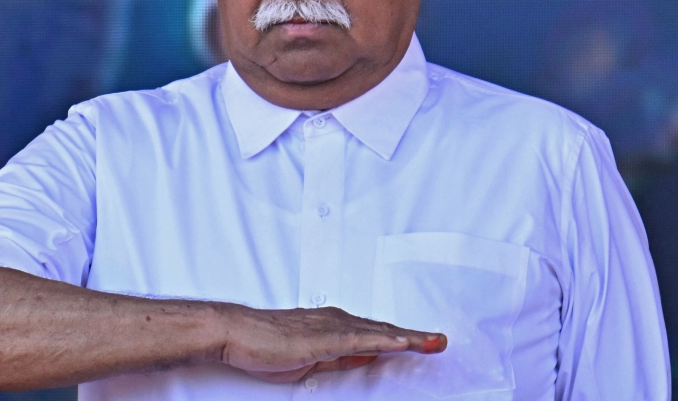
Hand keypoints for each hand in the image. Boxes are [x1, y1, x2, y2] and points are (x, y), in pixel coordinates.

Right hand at [217, 304, 445, 382]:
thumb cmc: (264, 343)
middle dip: (414, 336)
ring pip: (378, 332)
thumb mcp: (310, 355)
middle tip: (440, 340)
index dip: (402, 337)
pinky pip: (360, 340)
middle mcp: (335, 321)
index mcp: (332, 325)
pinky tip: (401, 343)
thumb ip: (336, 356)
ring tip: (432, 342)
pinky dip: (384, 340)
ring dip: (408, 337)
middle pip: (383, 329)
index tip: (424, 342)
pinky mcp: (323, 338)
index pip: (375, 333)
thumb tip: (361, 358)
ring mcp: (331, 328)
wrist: (237, 332)